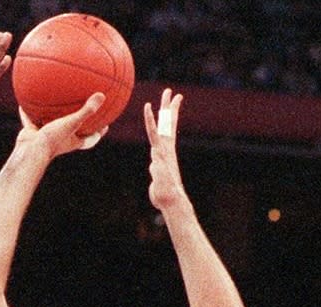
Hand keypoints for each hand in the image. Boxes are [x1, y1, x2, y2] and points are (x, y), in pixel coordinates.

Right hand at [16, 92, 107, 157]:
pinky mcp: (33, 133)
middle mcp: (61, 139)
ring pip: (50, 124)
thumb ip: (87, 110)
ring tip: (54, 102)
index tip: (105, 125)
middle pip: (72, 130)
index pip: (90, 138)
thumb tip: (102, 95)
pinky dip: (28, 111)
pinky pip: (31, 119)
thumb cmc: (53, 140)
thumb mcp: (72, 123)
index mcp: (73, 140)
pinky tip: (26, 99)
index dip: (98, 132)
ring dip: (52, 115)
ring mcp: (46, 136)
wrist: (30, 151)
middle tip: (83, 109)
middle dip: (77, 122)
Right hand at [143, 88, 186, 209]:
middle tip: (169, 91)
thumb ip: (158, 170)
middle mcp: (166, 149)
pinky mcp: (163, 159)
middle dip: (167, 107)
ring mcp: (165, 153)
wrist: (171, 201)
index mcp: (163, 152)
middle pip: (166, 123)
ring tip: (168, 102)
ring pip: (167, 129)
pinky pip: (162, 140)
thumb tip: (154, 160)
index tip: (148, 106)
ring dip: (167, 115)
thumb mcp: (162, 181)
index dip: (150, 120)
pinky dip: (161, 131)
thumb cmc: (166, 193)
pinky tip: (161, 127)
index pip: (156, 132)